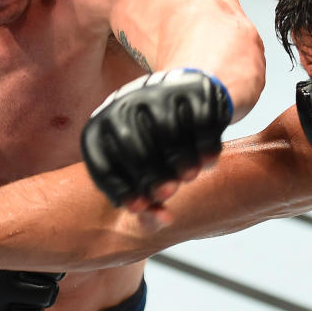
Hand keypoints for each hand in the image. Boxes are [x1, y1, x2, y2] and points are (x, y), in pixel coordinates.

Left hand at [81, 68, 232, 214]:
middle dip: (152, 177)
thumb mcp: (144, 168)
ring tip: (188, 176)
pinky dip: (206, 147)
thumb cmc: (158, 142)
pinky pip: (200, 123)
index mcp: (104, 124)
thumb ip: (148, 200)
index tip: (138, 207)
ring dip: (182, 162)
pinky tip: (208, 161)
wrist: (189, 94)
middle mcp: (127, 103)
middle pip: (135, 149)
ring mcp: (161, 93)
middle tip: (168, 192)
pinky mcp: (195, 90)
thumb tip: (165, 220)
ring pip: (170, 135)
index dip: (120, 188)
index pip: (103, 161)